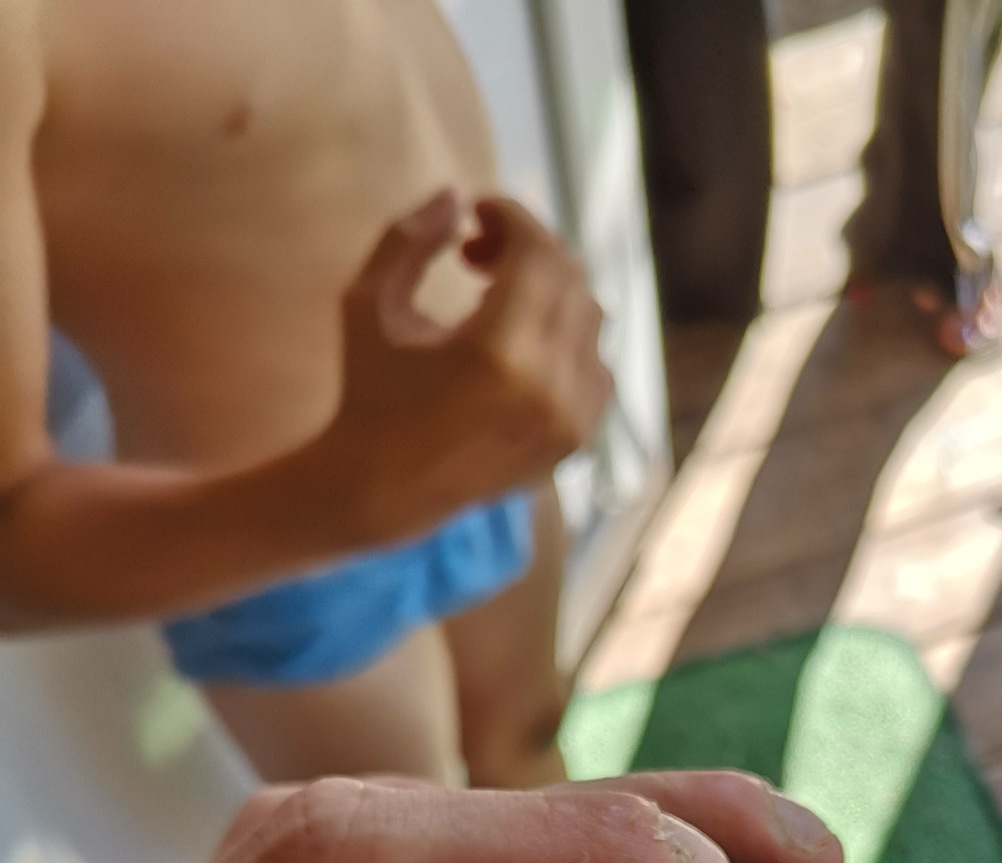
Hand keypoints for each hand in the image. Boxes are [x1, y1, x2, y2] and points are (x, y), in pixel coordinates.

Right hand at [321, 191, 611, 544]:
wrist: (385, 492)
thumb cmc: (370, 392)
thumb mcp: (370, 303)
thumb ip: (408, 238)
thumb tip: (456, 195)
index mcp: (500, 354)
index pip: (539, 255)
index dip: (513, 218)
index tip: (479, 212)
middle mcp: (549, 390)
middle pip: (570, 280)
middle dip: (528, 250)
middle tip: (478, 252)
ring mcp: (570, 421)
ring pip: (589, 320)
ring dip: (547, 291)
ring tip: (492, 298)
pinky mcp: (576, 442)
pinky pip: (596, 366)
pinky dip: (566, 339)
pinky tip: (519, 342)